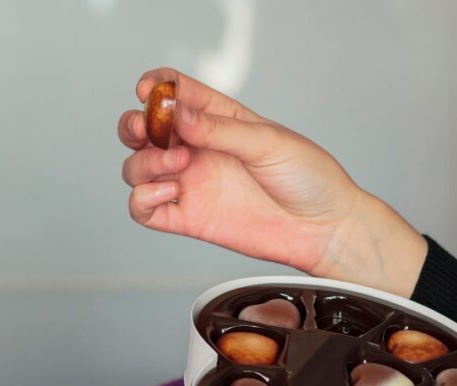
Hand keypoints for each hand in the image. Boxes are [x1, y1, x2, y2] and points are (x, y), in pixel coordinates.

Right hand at [119, 68, 426, 296]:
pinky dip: (143, 199)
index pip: (174, 92)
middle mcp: (197, 150)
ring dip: (144, 163)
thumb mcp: (267, 141)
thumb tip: (177, 113)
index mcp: (217, 120)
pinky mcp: (187, 218)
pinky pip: (144, 210)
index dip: (154, 86)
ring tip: (178, 165)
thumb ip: (218, 129)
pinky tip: (171, 192)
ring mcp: (189, 184)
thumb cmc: (307, 177)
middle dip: (133, 126)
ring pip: (136, 169)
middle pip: (141, 131)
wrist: (323, 228)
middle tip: (146, 132)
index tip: (147, 90)